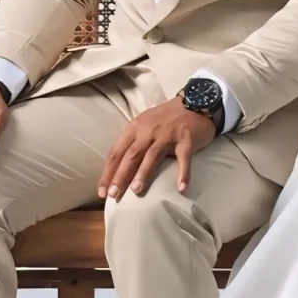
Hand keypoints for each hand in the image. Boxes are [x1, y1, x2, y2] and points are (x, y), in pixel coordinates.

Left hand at [99, 99, 216, 199]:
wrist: (196, 103)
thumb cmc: (166, 119)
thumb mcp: (144, 125)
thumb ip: (132, 143)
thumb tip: (117, 171)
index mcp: (135, 128)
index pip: (117, 152)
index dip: (108, 172)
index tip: (102, 192)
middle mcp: (149, 130)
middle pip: (131, 155)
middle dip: (120, 175)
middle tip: (113, 195)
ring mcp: (168, 134)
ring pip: (152, 155)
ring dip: (143, 173)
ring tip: (136, 191)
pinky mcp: (187, 139)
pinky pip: (184, 158)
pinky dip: (183, 173)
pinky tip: (181, 188)